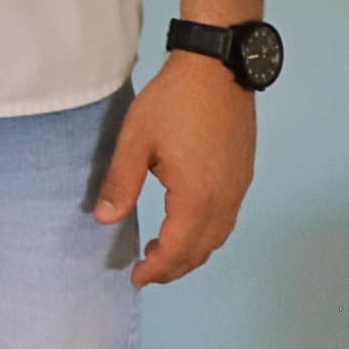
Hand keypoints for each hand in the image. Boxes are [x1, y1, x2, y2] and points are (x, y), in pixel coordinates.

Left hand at [95, 53, 256, 285]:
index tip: (136, 277)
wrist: (217, 70)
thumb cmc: (173, 102)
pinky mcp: (243, 176)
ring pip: (217, 237)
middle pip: (201, 250)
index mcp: (196, 198)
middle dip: (174, 267)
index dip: (156, 268)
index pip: (177, 249)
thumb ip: (122, 183)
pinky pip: (227, 220)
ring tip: (162, 253)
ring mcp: (238, 189)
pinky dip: (206, 234)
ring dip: (191, 252)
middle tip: (146, 271)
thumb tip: (105, 219)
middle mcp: (224, 200)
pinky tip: (188, 225)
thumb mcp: (135, 140)